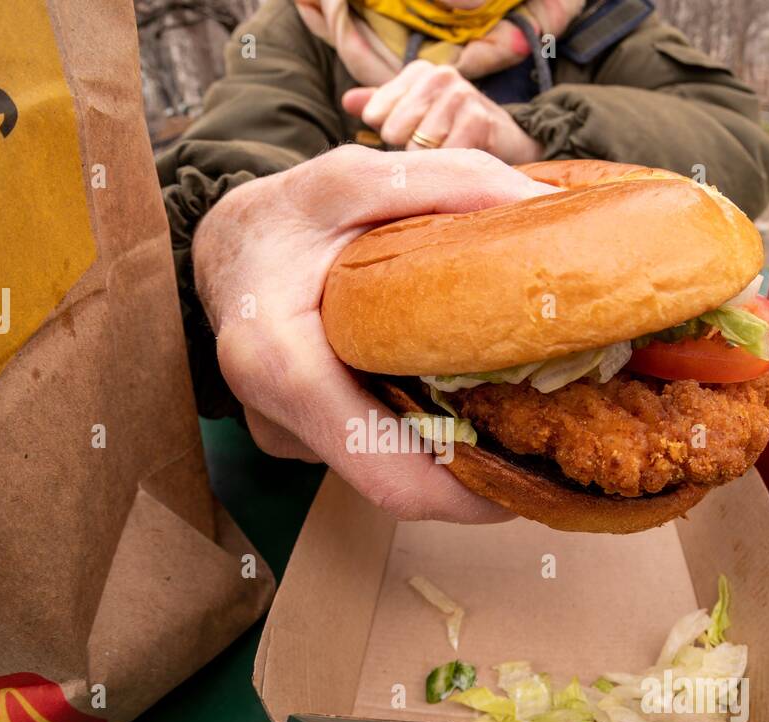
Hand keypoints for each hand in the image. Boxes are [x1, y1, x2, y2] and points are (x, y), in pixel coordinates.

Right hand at [192, 144, 552, 522]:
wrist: (220, 246)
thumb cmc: (281, 215)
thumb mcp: (354, 178)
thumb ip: (446, 182)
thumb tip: (539, 207)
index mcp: (284, 366)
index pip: (390, 474)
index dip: (468, 497)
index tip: (533, 481)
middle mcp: (280, 420)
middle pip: (399, 481)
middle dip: (477, 473)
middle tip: (548, 440)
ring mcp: (288, 437)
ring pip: (388, 468)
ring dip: (451, 452)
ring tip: (516, 411)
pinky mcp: (301, 439)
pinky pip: (371, 450)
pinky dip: (420, 431)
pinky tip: (459, 395)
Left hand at [342, 62, 543, 164]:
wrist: (504, 141)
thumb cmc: (449, 129)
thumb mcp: (412, 113)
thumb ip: (378, 106)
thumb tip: (348, 101)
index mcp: (417, 71)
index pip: (374, 115)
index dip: (389, 138)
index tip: (410, 138)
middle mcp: (439, 75)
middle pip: (393, 132)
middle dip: (408, 151)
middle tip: (431, 150)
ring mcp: (461, 95)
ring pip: (417, 148)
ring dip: (429, 164)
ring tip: (446, 156)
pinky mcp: (479, 120)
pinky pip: (443, 159)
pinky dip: (447, 173)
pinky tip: (459, 165)